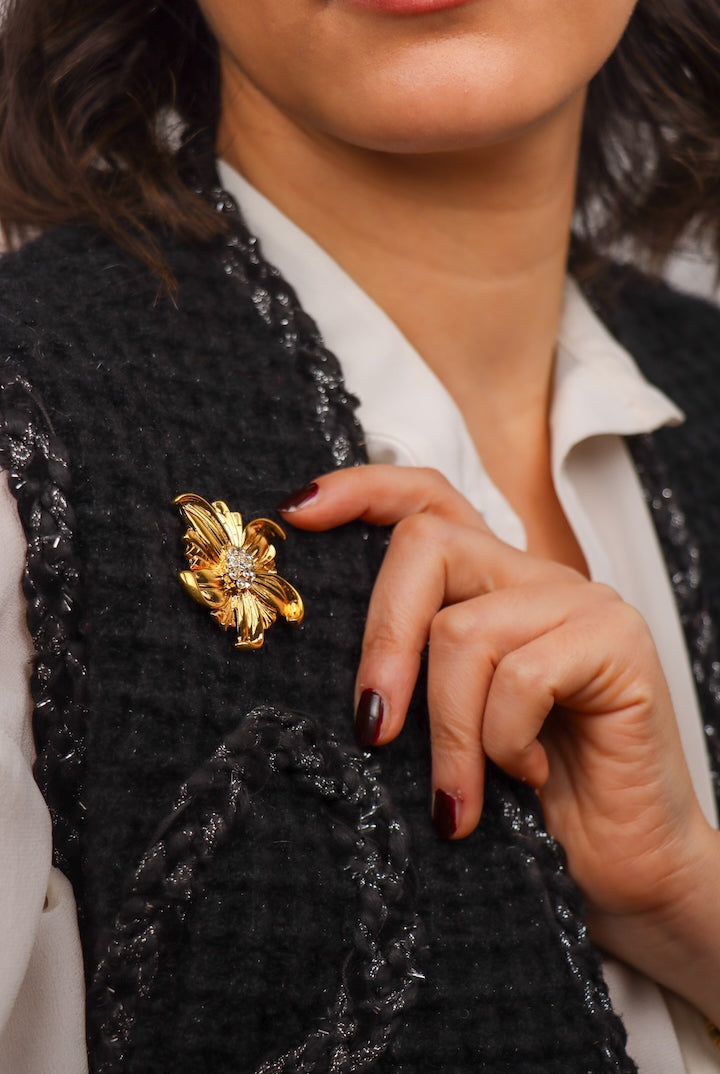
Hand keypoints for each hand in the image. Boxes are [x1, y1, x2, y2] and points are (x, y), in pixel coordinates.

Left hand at [280, 465, 719, 1020]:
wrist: (624, 868)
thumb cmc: (521, 802)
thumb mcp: (445, 728)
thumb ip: (407, 674)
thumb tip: (316, 659)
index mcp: (488, 586)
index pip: (428, 500)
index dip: (363, 492)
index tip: (298, 515)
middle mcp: (533, 577)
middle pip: (427, 544)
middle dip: (383, 640)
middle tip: (372, 730)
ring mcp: (580, 602)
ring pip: (464, 630)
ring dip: (448, 734)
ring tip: (458, 799)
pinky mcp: (617, 641)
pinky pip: (522, 675)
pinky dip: (506, 742)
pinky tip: (528, 777)